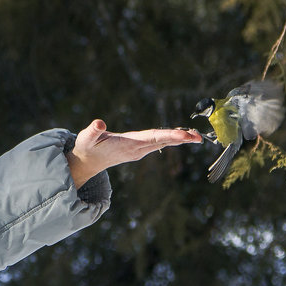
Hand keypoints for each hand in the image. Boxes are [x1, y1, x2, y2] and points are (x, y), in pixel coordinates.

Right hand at [66, 119, 205, 187]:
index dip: (169, 136)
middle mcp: (137, 149)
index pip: (153, 138)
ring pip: (162, 143)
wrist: (88, 162)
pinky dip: (170, 139)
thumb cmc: (87, 147)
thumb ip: (93, 130)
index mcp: (128, 145)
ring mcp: (139, 151)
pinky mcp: (138, 149)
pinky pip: (158, 143)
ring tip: (196, 136)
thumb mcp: (86, 138)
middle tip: (199, 137)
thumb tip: (100, 122)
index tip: (185, 136)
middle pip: (162, 142)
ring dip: (179, 140)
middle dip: (181, 139)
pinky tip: (181, 136)